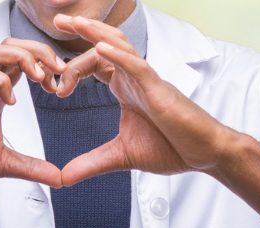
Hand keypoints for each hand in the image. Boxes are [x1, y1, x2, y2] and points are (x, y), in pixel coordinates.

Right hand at [0, 38, 67, 186]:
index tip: (58, 86)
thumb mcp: (2, 163)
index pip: (23, 61)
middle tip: (59, 71)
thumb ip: (30, 167)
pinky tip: (9, 102)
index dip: (45, 65)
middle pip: (12, 44)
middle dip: (40, 50)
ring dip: (22, 56)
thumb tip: (59, 179)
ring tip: (38, 77)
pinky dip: (1, 81)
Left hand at [51, 14, 239, 185]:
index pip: (95, 64)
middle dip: (82, 30)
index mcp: (125, 88)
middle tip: (57, 19)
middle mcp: (134, 78)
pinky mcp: (159, 90)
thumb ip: (90, 163)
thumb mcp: (120, 156)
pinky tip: (100, 48)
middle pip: (104, 45)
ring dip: (96, 33)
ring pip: (120, 46)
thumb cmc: (171, 147)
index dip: (73, 68)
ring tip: (75, 21)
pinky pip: (137, 66)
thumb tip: (62, 178)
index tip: (55, 87)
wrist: (204, 154)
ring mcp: (147, 81)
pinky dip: (119, 56)